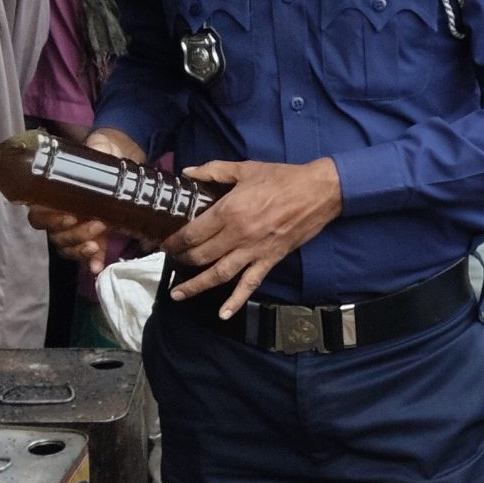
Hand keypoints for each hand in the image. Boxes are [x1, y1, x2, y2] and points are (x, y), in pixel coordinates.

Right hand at [26, 127, 147, 271]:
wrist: (122, 162)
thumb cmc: (102, 154)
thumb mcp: (96, 149)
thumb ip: (95, 149)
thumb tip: (99, 148)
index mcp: (52, 195)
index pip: (38, 215)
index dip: (50, 220)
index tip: (69, 216)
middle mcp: (60, 215)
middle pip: (54, 236)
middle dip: (73, 234)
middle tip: (97, 223)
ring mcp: (76, 228)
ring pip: (67, 247)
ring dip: (80, 248)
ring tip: (99, 241)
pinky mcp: (95, 237)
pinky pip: (87, 256)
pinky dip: (91, 263)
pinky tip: (96, 268)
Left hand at [165, 157, 343, 316]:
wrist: (318, 191)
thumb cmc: (282, 178)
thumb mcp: (245, 169)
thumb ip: (213, 170)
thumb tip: (188, 172)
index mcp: (229, 210)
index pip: (193, 233)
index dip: (175, 241)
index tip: (165, 243)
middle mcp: (238, 234)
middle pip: (201, 255)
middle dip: (181, 260)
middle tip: (171, 260)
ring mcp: (254, 250)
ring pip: (219, 274)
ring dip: (196, 286)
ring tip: (178, 294)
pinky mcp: (270, 259)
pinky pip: (250, 284)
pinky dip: (236, 301)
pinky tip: (224, 314)